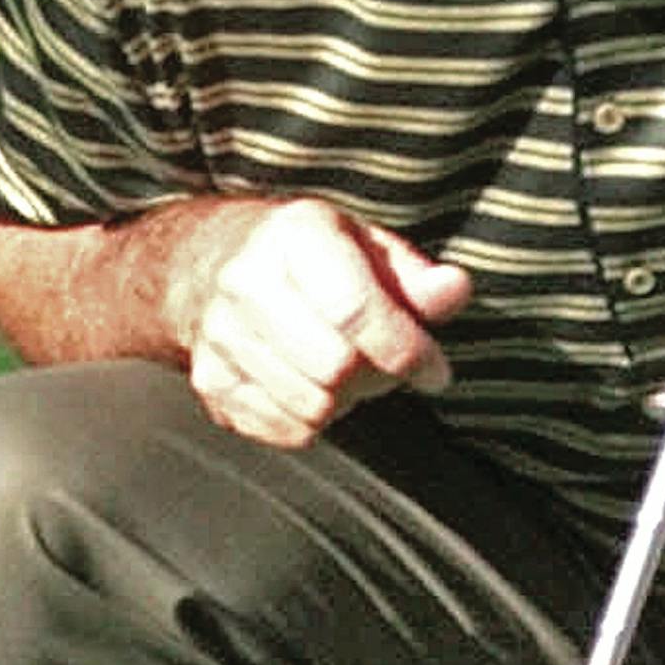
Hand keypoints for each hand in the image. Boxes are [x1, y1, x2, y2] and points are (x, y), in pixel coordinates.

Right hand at [166, 197, 472, 449]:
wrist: (214, 262)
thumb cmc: (312, 256)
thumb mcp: (371, 248)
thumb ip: (418, 278)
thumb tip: (454, 289)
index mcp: (296, 234)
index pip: (354, 309)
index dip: (406, 350)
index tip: (434, 369)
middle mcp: (247, 281)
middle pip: (335, 367)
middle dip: (377, 376)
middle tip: (384, 362)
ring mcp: (221, 334)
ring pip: (313, 406)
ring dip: (347, 400)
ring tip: (347, 369)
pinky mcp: (210, 381)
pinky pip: (287, 430)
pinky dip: (315, 420)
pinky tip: (313, 384)